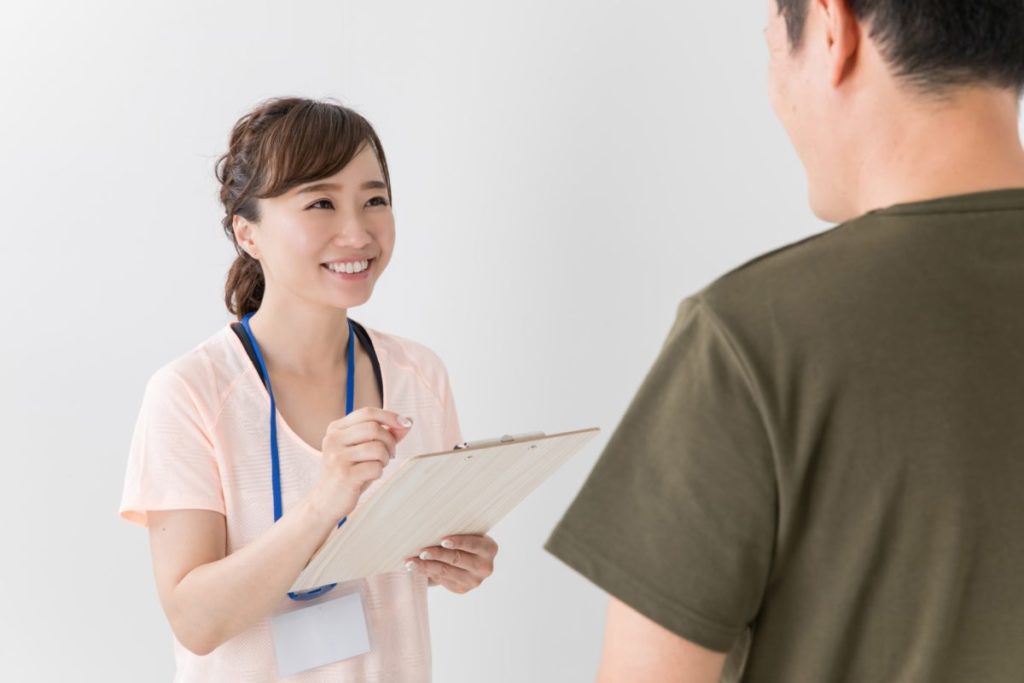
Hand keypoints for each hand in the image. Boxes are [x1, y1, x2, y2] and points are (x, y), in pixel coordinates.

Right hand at [306, 407, 412, 525]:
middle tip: (390, 455)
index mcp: (336, 429)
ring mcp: (337, 457)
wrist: (326, 502)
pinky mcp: (344, 475)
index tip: (405, 423)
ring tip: (378, 466)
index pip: (368, 413)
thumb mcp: (364, 450)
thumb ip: (384, 435)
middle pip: (374, 428)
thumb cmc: (348, 473)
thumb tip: (407, 422)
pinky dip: (379, 472)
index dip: (390, 416)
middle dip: (390, 441)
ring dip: (385, 458)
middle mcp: (333, 439)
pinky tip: (369, 477)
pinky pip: (375, 467)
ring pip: (377, 448)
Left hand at [404, 535, 497, 593]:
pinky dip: (428, 573)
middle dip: (437, 555)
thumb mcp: (468, 533)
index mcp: (489, 548)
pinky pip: (442, 580)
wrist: (470, 557)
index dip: (458, 542)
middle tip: (421, 551)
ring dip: (426, 566)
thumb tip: (431, 526)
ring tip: (411, 562)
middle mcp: (485, 567)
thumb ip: (458, 531)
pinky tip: (416, 568)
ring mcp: (474, 581)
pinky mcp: (462, 589)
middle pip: (457, 559)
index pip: (473, 544)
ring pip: (446, 572)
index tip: (442, 540)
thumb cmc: (465, 539)